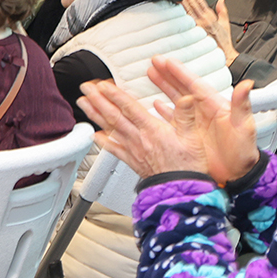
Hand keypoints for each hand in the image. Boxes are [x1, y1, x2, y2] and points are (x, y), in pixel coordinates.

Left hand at [76, 79, 210, 180]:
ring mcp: (133, 150)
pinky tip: (95, 135)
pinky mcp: (132, 161)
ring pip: (110, 129)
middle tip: (86, 89)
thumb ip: (187, 116)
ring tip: (83, 104)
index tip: (103, 86)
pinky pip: (114, 150)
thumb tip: (187, 98)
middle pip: (114, 116)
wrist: (181, 191)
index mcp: (153, 130)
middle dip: (98, 100)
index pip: (129, 108)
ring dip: (95, 115)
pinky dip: (102, 141)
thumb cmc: (188, 167)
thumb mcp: (193, 138)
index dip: (115, 95)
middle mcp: (139, 139)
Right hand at [146, 56, 259, 184]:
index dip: (180, 72)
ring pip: (176, 100)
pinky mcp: (190, 135)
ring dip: (164, 87)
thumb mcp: (244, 127)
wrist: (238, 175)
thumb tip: (247, 84)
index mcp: (215, 106)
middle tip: (154, 62)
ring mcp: (195, 123)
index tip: (167, 61)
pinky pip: (174, 118)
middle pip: (182, 88)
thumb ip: (242, 105)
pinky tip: (155, 105)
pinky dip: (164, 110)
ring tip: (152, 76)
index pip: (194, 84)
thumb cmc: (243, 152)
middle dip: (168, 74)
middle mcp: (204, 112)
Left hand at [181, 0, 236, 63]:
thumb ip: (222, 10)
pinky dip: (180, 15)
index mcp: (211, 18)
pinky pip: (185, 23)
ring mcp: (197, 27)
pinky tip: (174, 9)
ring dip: (182, 1)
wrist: (225, 57)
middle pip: (193, 4)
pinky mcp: (193, 34)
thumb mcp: (226, 24)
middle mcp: (204, 21)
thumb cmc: (224, 43)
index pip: (201, 2)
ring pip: (188, 11)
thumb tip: (221, 0)